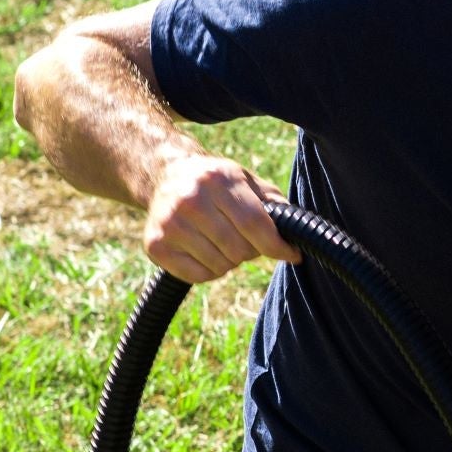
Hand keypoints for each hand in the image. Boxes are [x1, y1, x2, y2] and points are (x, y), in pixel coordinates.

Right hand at [144, 152, 298, 283]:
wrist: (166, 176)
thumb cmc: (216, 183)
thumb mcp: (246, 180)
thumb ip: (274, 202)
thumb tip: (296, 233)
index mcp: (218, 180)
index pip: (254, 224)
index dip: (276, 246)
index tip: (292, 255)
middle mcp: (190, 200)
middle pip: (238, 249)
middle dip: (250, 251)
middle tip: (243, 239)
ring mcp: (170, 223)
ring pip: (220, 265)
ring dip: (229, 261)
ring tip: (220, 241)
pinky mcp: (155, 245)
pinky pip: (199, 276)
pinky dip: (209, 270)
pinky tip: (203, 250)